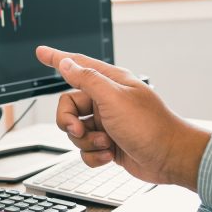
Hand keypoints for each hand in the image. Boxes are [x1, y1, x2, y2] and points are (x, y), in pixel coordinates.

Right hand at [36, 46, 210, 189]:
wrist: (170, 159)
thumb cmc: (150, 127)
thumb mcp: (114, 99)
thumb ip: (87, 79)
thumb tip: (66, 63)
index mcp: (110, 83)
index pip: (77, 65)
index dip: (57, 58)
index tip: (41, 52)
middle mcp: (107, 101)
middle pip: (68, 106)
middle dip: (70, 122)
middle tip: (80, 130)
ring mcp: (107, 123)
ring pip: (75, 130)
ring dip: (86, 142)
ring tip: (106, 144)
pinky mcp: (108, 143)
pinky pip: (85, 149)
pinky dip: (93, 155)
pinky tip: (109, 155)